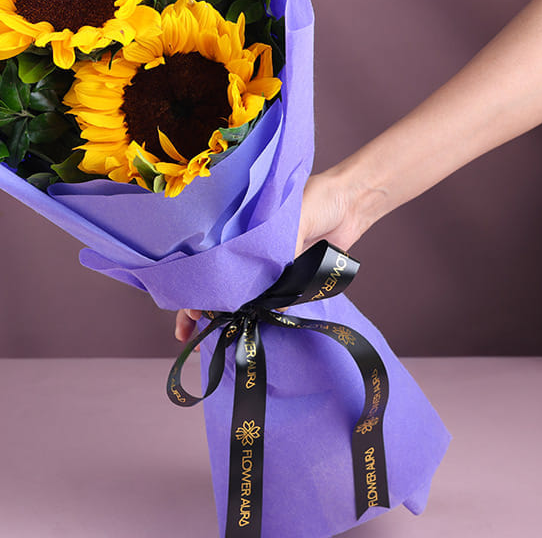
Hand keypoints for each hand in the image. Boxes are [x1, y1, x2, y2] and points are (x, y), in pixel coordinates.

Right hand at [173, 167, 369, 343]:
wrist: (352, 200)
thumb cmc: (318, 197)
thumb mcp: (293, 219)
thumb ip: (283, 256)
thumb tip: (276, 302)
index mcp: (240, 229)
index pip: (208, 261)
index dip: (195, 287)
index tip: (189, 312)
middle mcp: (250, 248)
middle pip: (219, 282)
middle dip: (200, 310)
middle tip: (190, 339)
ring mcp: (270, 262)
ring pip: (243, 295)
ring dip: (229, 317)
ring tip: (212, 343)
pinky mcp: (292, 272)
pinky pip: (273, 297)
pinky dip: (261, 313)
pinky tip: (251, 329)